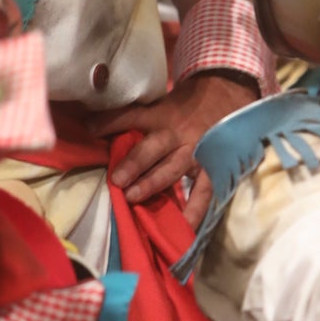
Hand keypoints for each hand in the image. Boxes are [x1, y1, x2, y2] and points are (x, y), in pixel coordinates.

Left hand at [96, 72, 257, 227]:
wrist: (229, 92)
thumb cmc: (189, 101)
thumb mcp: (163, 100)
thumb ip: (140, 115)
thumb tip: (99, 124)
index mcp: (163, 114)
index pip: (131, 116)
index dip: (110, 122)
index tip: (90, 129)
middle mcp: (177, 133)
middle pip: (152, 149)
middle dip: (134, 164)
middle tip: (118, 179)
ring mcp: (195, 152)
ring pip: (172, 170)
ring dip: (153, 184)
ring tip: (134, 197)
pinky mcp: (211, 167)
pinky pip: (203, 192)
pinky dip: (194, 211)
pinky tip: (184, 228)